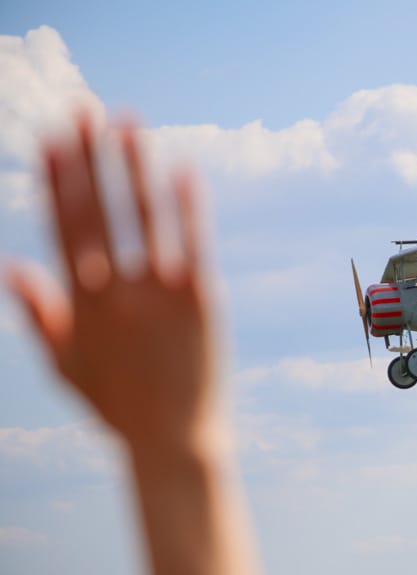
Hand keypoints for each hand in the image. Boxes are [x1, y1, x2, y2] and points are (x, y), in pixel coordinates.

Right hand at [5, 112, 217, 451]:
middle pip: (100, 212)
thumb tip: (10, 266)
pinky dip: (188, 205)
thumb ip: (39, 315)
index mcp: (81, 306)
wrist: (174, 440)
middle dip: (89, 159)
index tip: (50, 140)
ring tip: (130, 123)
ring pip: (146, 218)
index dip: (57, 181)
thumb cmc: (117, 405)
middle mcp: (119, 293)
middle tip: (84, 111)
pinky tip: (183, 168)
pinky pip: (193, 243)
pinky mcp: (202, 300)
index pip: (64, 229)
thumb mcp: (66, 365)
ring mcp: (163, 294)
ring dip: (135, 167)